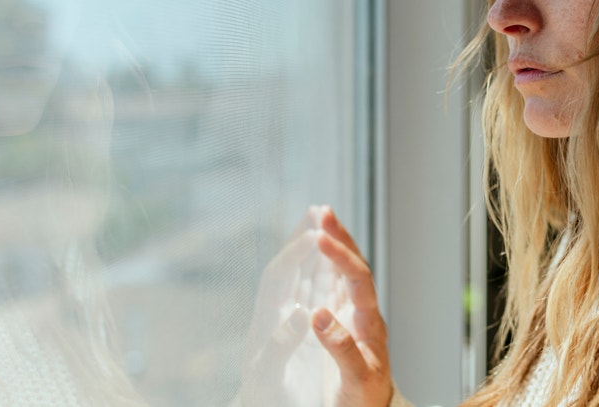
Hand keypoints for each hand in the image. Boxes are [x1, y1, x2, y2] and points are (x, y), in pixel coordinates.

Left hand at [239, 206, 335, 406]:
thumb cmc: (265, 399)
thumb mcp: (269, 377)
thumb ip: (280, 345)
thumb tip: (302, 314)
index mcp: (267, 323)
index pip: (280, 277)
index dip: (295, 254)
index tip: (313, 234)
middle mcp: (278, 314)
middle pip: (291, 266)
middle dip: (303, 237)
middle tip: (318, 210)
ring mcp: (290, 318)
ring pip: (305, 275)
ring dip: (314, 248)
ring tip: (324, 221)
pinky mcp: (302, 327)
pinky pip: (314, 290)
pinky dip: (323, 270)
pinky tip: (333, 261)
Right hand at [311, 206, 392, 406]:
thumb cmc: (365, 401)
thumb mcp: (357, 378)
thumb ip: (341, 347)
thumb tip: (318, 313)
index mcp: (371, 324)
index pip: (358, 279)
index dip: (339, 256)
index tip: (319, 237)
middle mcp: (365, 314)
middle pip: (356, 266)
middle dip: (340, 237)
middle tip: (322, 211)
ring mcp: (355, 317)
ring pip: (345, 272)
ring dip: (334, 245)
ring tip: (320, 218)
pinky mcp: (344, 324)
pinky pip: (334, 286)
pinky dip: (324, 265)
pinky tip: (316, 253)